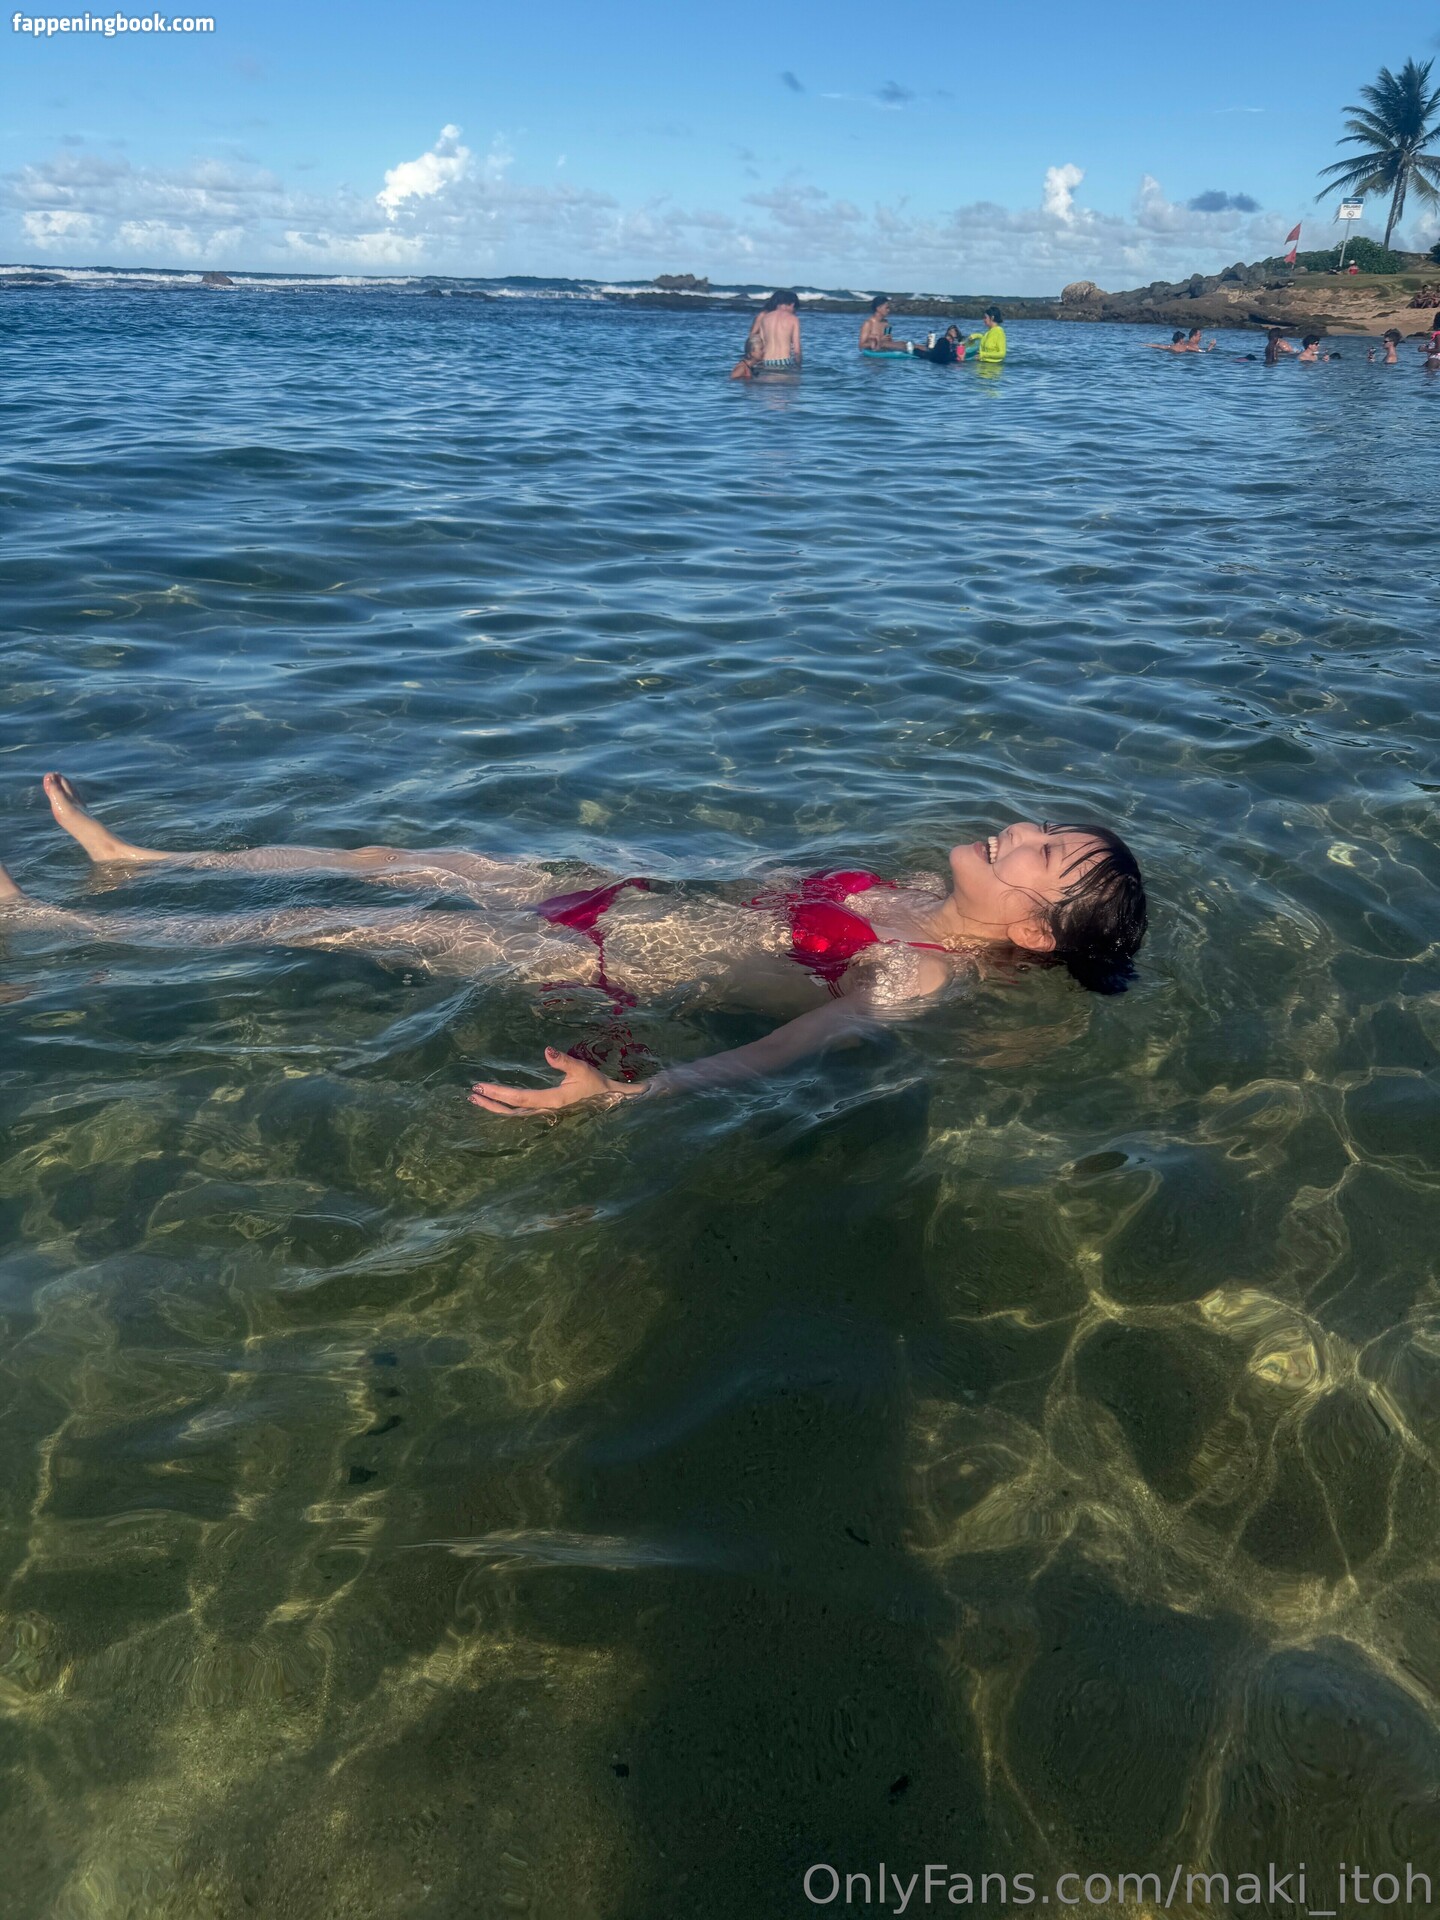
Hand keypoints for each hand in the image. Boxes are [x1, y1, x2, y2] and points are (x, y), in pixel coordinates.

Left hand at [470, 1046, 630, 1117]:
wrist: (610, 1099)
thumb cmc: (596, 1083)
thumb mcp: (582, 1069)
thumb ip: (563, 1061)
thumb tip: (547, 1050)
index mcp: (552, 1100)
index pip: (519, 1098)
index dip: (499, 1093)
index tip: (481, 1086)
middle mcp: (545, 1109)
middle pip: (511, 1110)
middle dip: (491, 1102)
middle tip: (472, 1093)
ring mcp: (544, 1111)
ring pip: (514, 1112)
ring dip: (495, 1106)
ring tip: (477, 1097)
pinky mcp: (545, 1109)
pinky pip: (520, 1110)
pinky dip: (505, 1106)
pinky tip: (497, 1100)